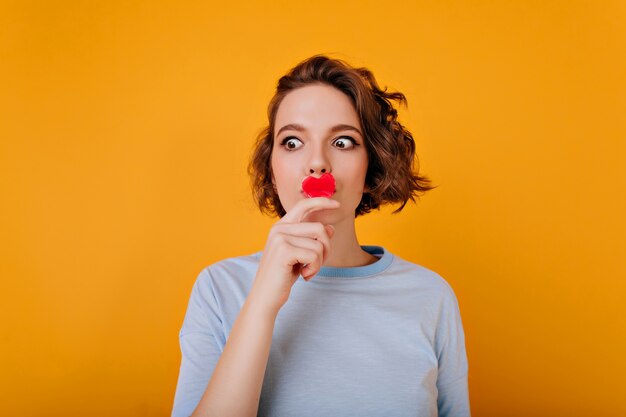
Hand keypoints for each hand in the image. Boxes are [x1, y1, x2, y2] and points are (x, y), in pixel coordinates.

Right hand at [249, 197, 339, 313]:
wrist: (265, 297)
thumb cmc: (282, 276)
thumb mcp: (300, 256)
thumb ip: (312, 240)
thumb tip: (330, 228)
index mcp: (281, 226)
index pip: (303, 205)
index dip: (322, 202)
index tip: (337, 204)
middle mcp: (279, 228)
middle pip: (319, 228)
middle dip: (326, 249)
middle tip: (317, 264)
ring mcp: (280, 238)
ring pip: (319, 244)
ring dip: (319, 262)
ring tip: (307, 271)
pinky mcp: (284, 251)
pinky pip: (315, 255)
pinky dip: (314, 268)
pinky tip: (304, 275)